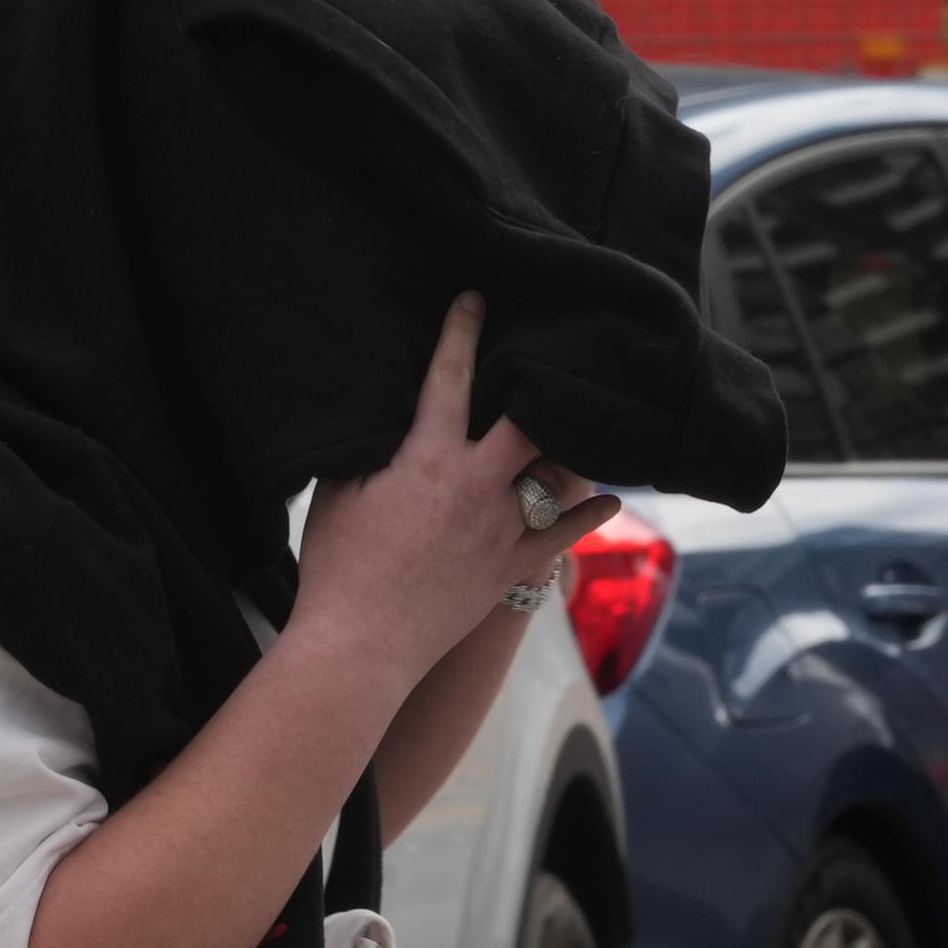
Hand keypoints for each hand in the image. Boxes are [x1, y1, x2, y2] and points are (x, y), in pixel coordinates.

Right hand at [291, 295, 621, 689]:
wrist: (361, 646)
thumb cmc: (339, 569)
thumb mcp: (336, 493)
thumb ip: (363, 446)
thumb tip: (375, 415)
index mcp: (429, 458)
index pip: (450, 377)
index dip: (463, 332)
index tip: (476, 301)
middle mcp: (476, 487)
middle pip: (528, 420)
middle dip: (538, 385)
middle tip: (547, 361)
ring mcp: (501, 529)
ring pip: (555, 474)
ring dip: (568, 448)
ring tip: (582, 421)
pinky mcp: (512, 568)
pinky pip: (564, 536)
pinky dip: (589, 514)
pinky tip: (611, 499)